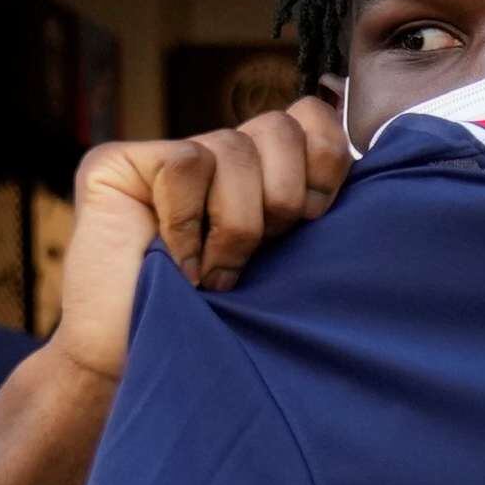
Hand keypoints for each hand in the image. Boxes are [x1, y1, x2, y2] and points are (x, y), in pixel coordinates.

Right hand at [51, 95, 352, 380]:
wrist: (148, 367)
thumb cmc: (224, 326)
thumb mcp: (289, 266)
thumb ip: (313, 212)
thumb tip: (368, 164)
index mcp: (264, 175)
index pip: (310, 117)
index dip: (326, 158)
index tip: (315, 217)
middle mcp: (217, 158)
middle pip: (280, 125)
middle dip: (283, 197)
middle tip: (262, 250)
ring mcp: (164, 156)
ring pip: (233, 149)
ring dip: (235, 225)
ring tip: (215, 274)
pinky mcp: (117, 163)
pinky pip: (185, 164)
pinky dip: (187, 222)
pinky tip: (177, 262)